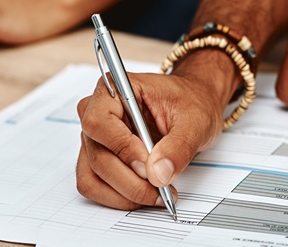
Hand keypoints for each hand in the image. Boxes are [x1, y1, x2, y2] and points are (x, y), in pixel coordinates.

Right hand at [75, 72, 224, 209]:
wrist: (192, 107)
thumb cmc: (189, 103)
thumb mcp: (195, 120)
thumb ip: (178, 146)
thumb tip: (158, 174)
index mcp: (114, 90)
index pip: (99, 122)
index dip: (122, 148)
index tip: (149, 165)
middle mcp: (95, 113)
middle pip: (97, 156)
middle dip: (130, 181)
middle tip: (161, 188)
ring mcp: (94, 138)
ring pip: (92, 176)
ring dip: (124, 194)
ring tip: (156, 194)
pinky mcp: (97, 158)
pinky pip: (94, 186)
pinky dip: (118, 198)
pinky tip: (144, 194)